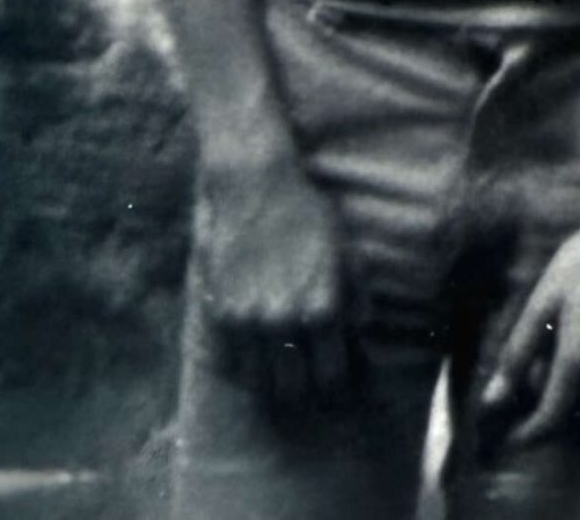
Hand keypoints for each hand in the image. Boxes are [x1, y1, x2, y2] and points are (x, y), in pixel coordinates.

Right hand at [191, 149, 351, 408]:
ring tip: (285, 378)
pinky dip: (245, 369)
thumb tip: (361, 334)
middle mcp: (283, 321)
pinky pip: (230, 362)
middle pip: (294, 388)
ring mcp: (247, 320)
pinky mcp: (219, 312)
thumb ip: (356, 298)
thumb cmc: (309, 216)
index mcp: (321, 308)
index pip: (331, 375)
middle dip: (307, 392)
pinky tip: (257, 363)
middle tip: (313, 386)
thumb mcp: (347, 252)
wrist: (256, 188)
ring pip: (259, 381)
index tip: (342, 384)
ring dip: (274, 384)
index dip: (339, 385)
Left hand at [476, 199, 579, 453]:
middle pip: (575, 426)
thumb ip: (518, 355)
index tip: (508, 433)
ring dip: (576, 415)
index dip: (525, 434)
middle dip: (548, 421)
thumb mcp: (543, 301)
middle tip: (531, 394)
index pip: (550, 422)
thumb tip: (493, 399)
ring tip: (558, 381)